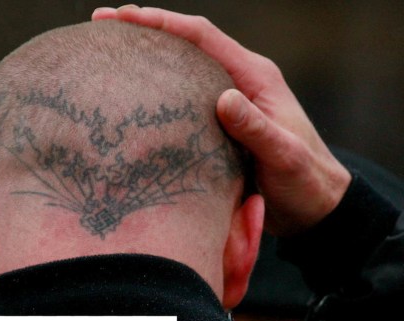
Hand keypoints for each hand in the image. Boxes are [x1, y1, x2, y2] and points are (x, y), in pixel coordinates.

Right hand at [92, 6, 351, 235]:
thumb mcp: (284, 156)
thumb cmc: (304, 180)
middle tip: (104, 27)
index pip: (202, 38)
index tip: (123, 16)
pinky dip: (162, 91)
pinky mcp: (224, 125)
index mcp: (256, 78)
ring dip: (152, 59)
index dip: (162, 23)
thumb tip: (223, 99)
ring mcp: (232, 102)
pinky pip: (187, 100)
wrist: (315, 203)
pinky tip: (141, 99)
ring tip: (113, 56)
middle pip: (188, 45)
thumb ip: (256, 128)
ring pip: (184, 70)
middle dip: (147, 31)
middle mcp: (241, 82)